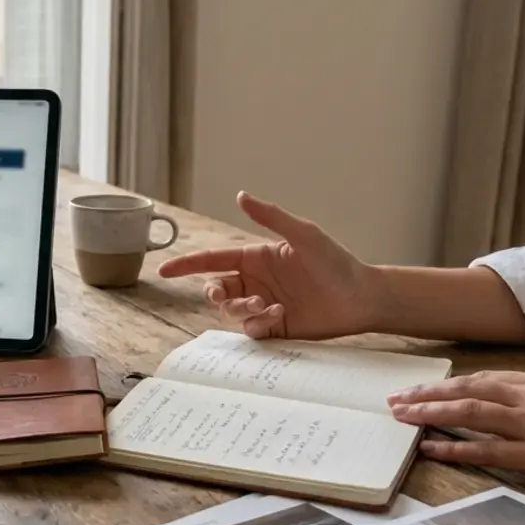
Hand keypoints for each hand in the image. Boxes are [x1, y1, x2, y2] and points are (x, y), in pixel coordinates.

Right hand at [157, 191, 382, 338]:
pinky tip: (278, 315)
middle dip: (214, 293)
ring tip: (267, 306)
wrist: (360, 297)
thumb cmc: (335, 262)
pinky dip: (257, 324)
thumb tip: (241, 195)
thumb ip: (270, 217)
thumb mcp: (303, 234)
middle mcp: (255, 282)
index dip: (186, 265)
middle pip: (216, 289)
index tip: (163, 270)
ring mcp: (263, 305)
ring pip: (230, 312)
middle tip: (222, 294)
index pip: (212, 260)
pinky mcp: (274, 327)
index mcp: (255, 258)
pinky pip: (250, 330)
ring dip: (240, 310)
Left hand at [387, 371, 524, 498]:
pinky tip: (432, 448)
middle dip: (426, 395)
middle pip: (467, 391)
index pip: (484, 380)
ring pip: (469, 413)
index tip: (422, 389)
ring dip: (430, 414)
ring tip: (401, 418)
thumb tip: (522, 402)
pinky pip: (486, 450)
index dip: (448, 385)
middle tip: (395, 400)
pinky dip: (455, 447)